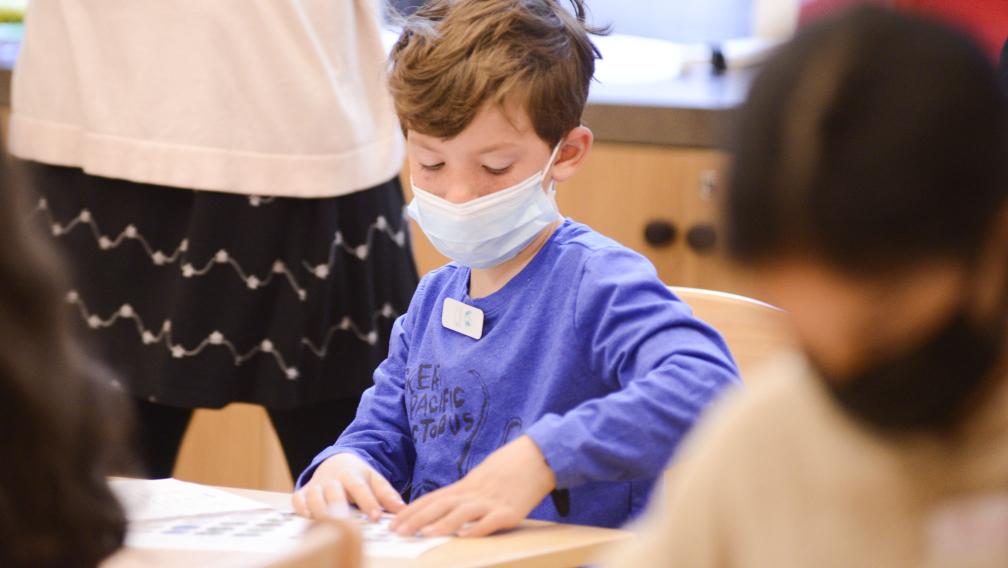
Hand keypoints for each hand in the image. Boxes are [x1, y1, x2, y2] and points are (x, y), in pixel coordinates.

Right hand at [291, 453, 405, 520]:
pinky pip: (298, 500)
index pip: (359, 488)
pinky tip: (309, 518)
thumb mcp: (374, 479)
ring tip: (330, 526)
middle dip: (340, 507)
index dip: (367, 502)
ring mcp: (316, 486)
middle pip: (335, 493)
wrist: (335, 461)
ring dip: (321, 511)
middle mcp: (332, 480)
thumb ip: (386, 494)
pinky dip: (301, 508)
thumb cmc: (357, 476)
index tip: (375, 517)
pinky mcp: (304, 492)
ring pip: (315, 498)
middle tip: (348, 524)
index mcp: (351, 475)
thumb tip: (402, 509)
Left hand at [389, 435, 555, 537]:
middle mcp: (475, 493)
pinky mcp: (511, 511)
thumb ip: (465, 492)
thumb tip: (445, 506)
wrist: (539, 455)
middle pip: (440, 505)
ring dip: (442, 524)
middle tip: (397, 531)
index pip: (433, 498)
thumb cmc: (510, 466)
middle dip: (416, 519)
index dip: (412, 510)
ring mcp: (492, 501)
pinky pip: (491, 521)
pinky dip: (477, 529)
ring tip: (424, 534)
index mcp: (466, 485)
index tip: (393, 521)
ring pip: (462, 513)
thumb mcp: (482, 476)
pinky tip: (465, 537)